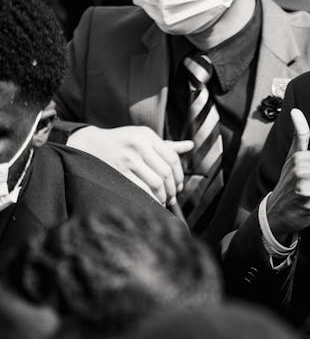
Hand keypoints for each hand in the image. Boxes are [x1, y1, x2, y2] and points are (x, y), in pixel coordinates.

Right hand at [68, 125, 192, 205]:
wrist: (89, 144)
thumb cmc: (122, 142)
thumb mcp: (143, 138)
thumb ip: (166, 145)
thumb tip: (190, 145)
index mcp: (147, 135)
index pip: (172, 158)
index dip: (179, 175)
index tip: (179, 187)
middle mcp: (139, 145)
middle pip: (166, 172)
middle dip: (173, 189)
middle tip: (173, 197)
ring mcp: (128, 158)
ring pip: (156, 182)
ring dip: (163, 196)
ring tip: (164, 201)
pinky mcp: (118, 172)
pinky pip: (141, 190)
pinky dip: (151, 199)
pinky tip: (153, 203)